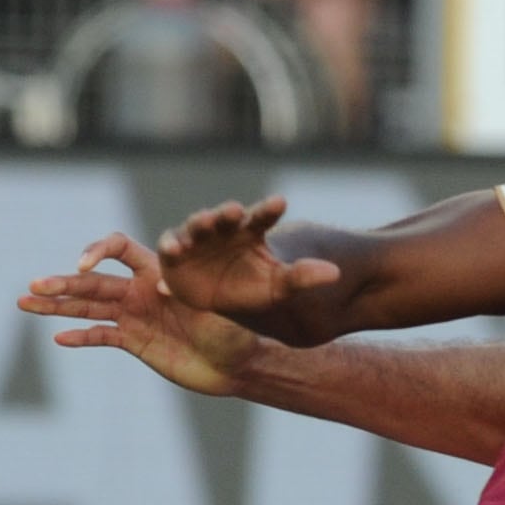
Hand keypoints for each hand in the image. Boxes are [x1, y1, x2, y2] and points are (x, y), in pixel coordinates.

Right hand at [21, 229, 274, 394]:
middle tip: (32, 286)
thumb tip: (164, 285)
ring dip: (57, 306)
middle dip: (62, 284)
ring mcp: (134, 315)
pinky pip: (101, 336)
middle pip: (93, 283)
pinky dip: (80, 337)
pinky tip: (58, 337)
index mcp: (157, 271)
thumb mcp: (216, 305)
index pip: (119, 249)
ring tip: (25, 302)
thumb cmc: (235, 327)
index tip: (83, 266)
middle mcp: (140, 290)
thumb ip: (186, 292)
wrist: (237, 363)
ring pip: (88, 308)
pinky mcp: (134, 340)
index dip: (98, 252)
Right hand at [150, 196, 339, 326]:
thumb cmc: (252, 288)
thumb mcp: (279, 287)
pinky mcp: (175, 253)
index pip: (262, 216)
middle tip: (234, 210)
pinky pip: (170, 245)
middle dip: (227, 212)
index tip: (280, 202)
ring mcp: (198, 238)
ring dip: (200, 222)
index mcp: (250, 231)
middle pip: (225, 216)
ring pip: (197, 225)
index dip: (269, 209)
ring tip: (204, 223)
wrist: (219, 302)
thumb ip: (302, 277)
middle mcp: (223, 229)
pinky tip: (172, 248)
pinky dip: (170, 245)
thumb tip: (334, 273)